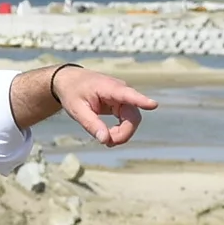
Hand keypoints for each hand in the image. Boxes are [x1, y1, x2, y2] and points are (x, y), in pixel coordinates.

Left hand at [27, 65, 155, 146]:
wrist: (70, 81)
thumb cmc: (73, 93)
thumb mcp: (77, 110)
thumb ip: (91, 124)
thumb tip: (105, 140)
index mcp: (108, 87)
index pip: (127, 94)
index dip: (141, 100)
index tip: (153, 105)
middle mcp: (121, 91)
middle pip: (133, 116)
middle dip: (124, 133)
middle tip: (108, 143)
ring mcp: (123, 97)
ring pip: (132, 120)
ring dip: (122, 133)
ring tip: (106, 141)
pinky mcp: (122, 104)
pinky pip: (127, 120)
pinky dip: (120, 131)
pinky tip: (109, 137)